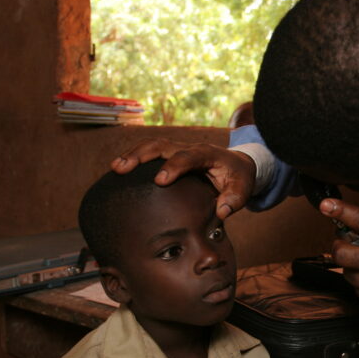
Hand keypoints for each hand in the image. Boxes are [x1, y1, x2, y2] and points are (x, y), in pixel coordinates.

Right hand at [112, 138, 255, 219]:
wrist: (238, 164)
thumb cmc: (239, 178)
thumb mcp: (243, 189)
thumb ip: (234, 200)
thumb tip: (222, 212)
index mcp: (207, 154)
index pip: (188, 157)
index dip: (174, 167)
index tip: (160, 180)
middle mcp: (190, 148)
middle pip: (162, 145)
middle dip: (141, 155)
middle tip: (122, 168)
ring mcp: (178, 150)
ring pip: (152, 146)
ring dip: (133, 155)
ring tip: (115, 168)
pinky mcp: (171, 156)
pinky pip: (151, 153)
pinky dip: (135, 159)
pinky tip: (119, 171)